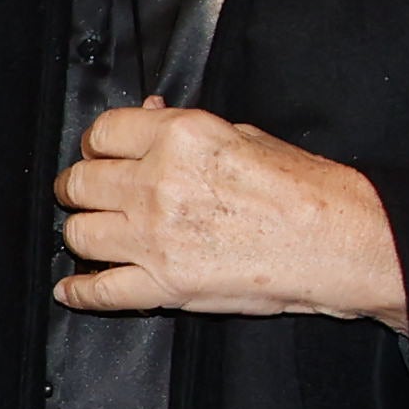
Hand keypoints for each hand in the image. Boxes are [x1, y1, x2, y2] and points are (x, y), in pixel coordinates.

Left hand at [57, 104, 408, 330]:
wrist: (338, 240)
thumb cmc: (302, 187)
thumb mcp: (242, 135)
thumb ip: (183, 128)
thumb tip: (146, 115)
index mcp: (179, 137)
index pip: (101, 133)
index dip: (95, 146)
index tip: (98, 156)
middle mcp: (159, 183)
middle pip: (79, 183)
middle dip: (78, 189)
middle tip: (86, 196)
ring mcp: (157, 237)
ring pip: (79, 235)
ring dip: (81, 236)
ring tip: (91, 235)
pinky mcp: (165, 285)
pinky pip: (100, 292)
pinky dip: (79, 293)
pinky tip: (71, 289)